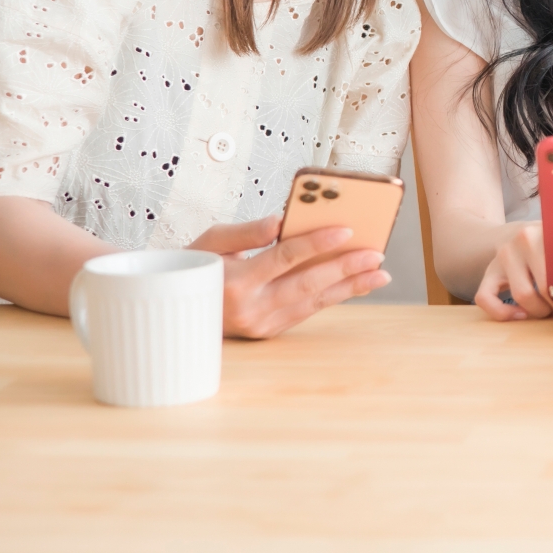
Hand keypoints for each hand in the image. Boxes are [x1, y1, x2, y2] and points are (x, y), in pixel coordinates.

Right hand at [188, 215, 389, 339]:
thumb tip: (281, 220)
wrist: (173, 309)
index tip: (346, 229)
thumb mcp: (210, 241)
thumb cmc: (195, 266)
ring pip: (313, 302)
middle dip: (346, 268)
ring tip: (379, 274)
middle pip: (306, 284)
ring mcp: (261, 324)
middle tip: (376, 254)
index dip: (316, 243)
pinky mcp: (268, 332)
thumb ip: (246, 230)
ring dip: (350, 287)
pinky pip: (307, 311)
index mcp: (234, 280)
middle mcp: (250, 307)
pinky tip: (356, 285)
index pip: (283, 257)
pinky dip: (333, 297)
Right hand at [472, 220, 552, 321]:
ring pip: (521, 295)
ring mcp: (502, 256)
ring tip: (549, 311)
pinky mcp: (487, 272)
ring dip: (538, 311)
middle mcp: (522, 239)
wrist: (510, 232)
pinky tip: (519, 315)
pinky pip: (486, 299)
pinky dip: (502, 313)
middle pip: (544, 286)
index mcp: (547, 230)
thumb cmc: (549, 241)